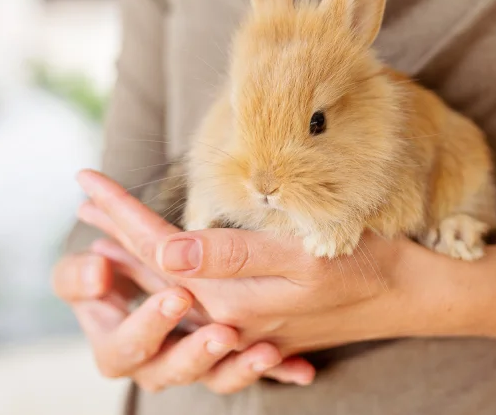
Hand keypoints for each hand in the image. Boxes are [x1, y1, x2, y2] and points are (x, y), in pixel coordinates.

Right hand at [53, 246, 315, 392]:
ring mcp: (192, 364)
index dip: (147, 326)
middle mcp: (155, 363)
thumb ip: (78, 277)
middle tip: (221, 330)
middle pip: (171, 371)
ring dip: (239, 368)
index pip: (124, 348)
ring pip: (215, 378)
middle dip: (195, 351)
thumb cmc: (105, 279)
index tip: (177, 295)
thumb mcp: (84, 275)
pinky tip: (304, 368)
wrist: (141, 287)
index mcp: (116, 346)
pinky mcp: (224, 361)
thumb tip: (96, 271)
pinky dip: (278, 370)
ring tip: (264, 350)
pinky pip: (251, 371)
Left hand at [76, 170, 464, 354]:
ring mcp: (243, 316)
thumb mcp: (301, 256)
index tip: (84, 179)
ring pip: (177, 279)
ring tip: (109, 231)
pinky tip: (167, 262)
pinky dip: (175, 270)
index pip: (157, 245)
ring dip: (141, 251)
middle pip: (157, 264)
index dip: (119, 209)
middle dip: (118, 229)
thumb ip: (231, 256)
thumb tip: (164, 255)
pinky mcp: (260, 314)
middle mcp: (228, 312)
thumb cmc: (364, 265)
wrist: (411, 294)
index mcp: (229, 295)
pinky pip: (204, 290)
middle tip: (85, 199)